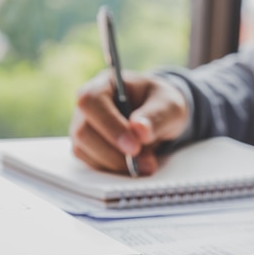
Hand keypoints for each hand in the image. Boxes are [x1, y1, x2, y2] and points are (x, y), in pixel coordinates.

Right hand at [70, 71, 188, 174]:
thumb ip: (156, 115)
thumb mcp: (169, 105)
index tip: (134, 146)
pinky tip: (136, 167)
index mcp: (105, 85)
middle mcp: (88, 106)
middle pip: (84, 131)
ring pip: (85, 151)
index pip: (92, 102)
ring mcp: (85, 127)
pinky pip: (91, 163)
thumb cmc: (163, 104)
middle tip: (146, 163)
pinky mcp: (88, 148)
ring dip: (116, 164)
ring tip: (147, 164)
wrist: (162, 117)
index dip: (110, 126)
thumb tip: (139, 130)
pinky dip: (114, 170)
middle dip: (114, 153)